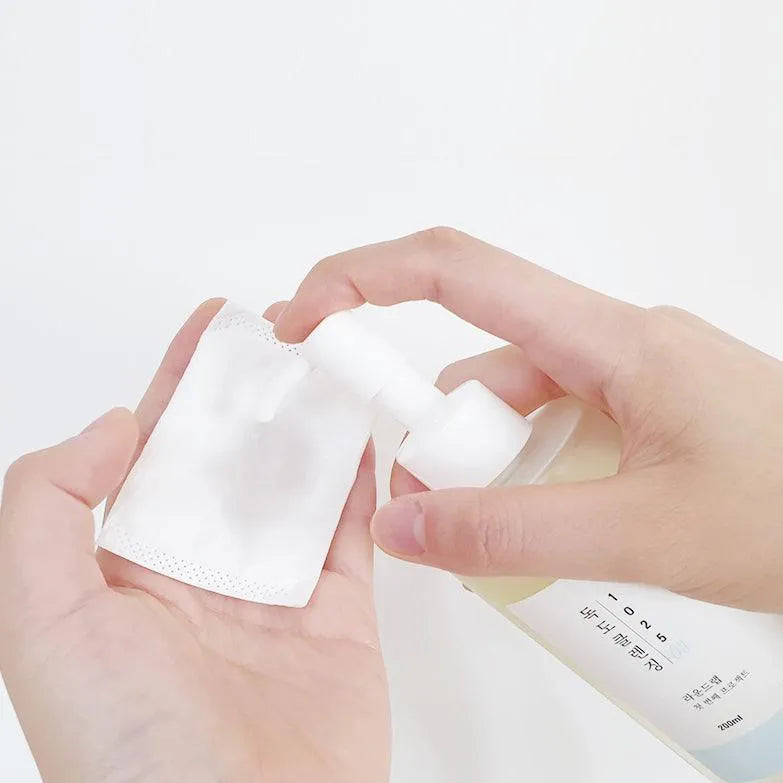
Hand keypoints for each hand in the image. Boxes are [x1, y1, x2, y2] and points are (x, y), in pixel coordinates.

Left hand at [0, 300, 389, 782]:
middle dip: (258, 390)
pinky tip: (364, 435)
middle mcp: (205, 571)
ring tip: (332, 366)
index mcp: (133, 566)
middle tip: (290, 331)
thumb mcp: (44, 620)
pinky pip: (353, 531)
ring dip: (312, 424)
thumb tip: (113, 428)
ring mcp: (276, 592)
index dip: (182, 381)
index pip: (159, 448)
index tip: (214, 323)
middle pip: (237, 455)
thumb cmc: (133, 757)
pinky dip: (362, 480)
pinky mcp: (339, 614)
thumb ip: (49, 507)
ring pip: (298, 484)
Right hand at [275, 227, 782, 612]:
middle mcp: (609, 347)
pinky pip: (552, 435)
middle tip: (427, 514)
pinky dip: (525, 480)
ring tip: (491, 546)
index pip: (460, 270)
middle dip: (436, 435)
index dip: (365, 278)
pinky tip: (540, 535)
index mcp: (609, 339)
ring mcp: (625, 385)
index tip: (307, 320)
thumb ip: (515, 532)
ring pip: (514, 410)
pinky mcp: (638, 421)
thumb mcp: (645, 532)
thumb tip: (401, 525)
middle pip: (479, 365)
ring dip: (484, 470)